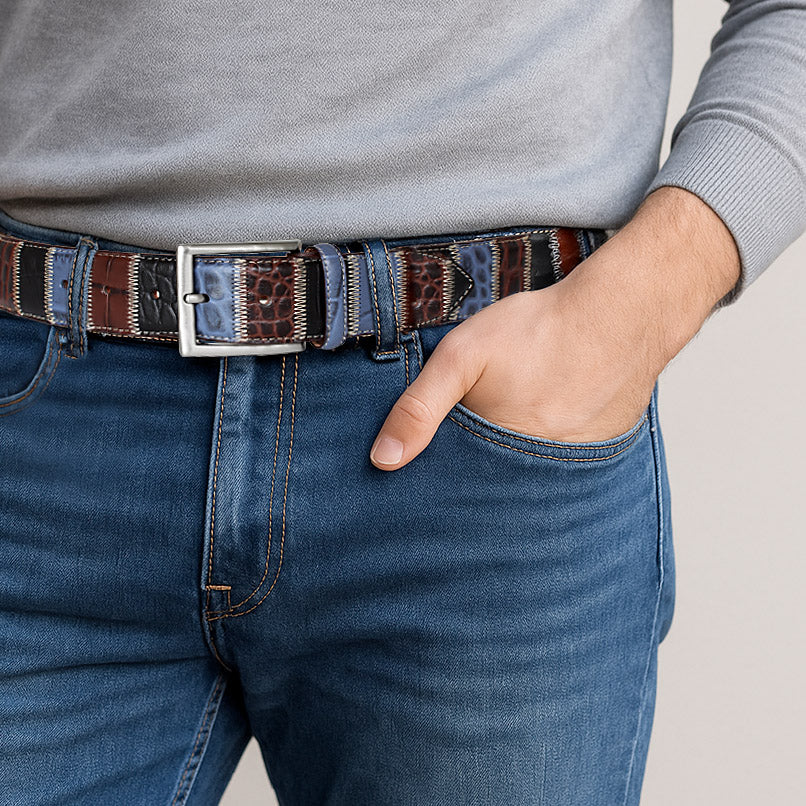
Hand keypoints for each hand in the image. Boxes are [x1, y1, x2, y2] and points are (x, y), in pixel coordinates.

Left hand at [370, 187, 740, 469]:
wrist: (620, 314)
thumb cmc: (538, 332)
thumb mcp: (461, 357)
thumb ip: (419, 407)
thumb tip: (382, 460)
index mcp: (498, 459)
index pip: (457, 489)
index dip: (441, 476)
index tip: (431, 464)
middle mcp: (538, 476)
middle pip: (491, 485)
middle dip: (476, 469)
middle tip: (483, 425)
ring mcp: (573, 468)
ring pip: (526, 477)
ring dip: (511, 461)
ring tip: (515, 417)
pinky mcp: (598, 454)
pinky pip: (561, 464)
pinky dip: (546, 448)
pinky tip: (546, 414)